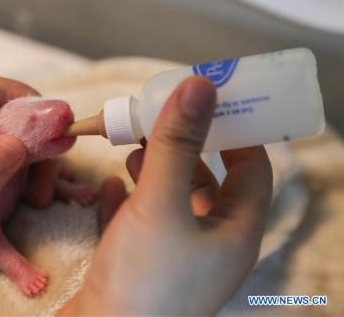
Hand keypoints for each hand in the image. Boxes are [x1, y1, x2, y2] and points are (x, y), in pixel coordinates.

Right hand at [60, 76, 272, 314]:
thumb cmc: (144, 277)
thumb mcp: (162, 203)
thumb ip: (178, 144)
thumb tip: (201, 85)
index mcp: (234, 233)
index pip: (252, 170)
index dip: (237, 132)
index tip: (213, 102)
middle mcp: (210, 245)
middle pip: (206, 182)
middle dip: (183, 148)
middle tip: (159, 118)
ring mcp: (175, 258)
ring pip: (170, 201)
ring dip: (154, 171)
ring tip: (132, 146)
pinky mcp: (141, 266)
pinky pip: (139, 222)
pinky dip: (127, 199)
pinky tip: (109, 183)